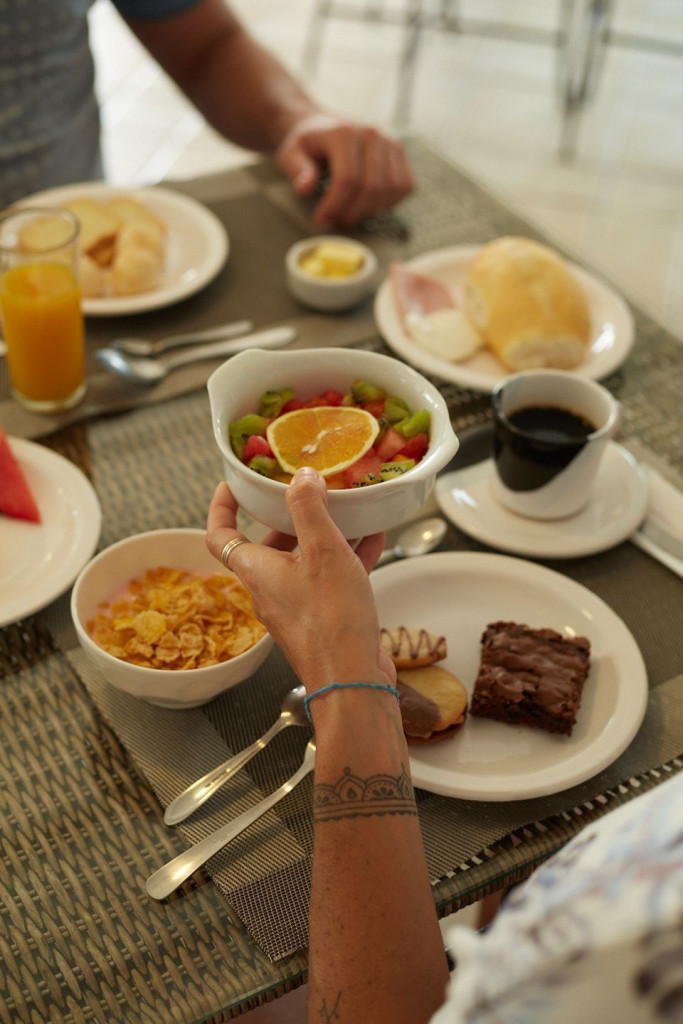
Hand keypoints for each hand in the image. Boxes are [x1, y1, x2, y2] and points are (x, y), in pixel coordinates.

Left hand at [206, 469, 395, 691]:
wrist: (352, 682)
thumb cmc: (332, 620)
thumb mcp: (322, 551)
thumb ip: (309, 508)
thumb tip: (300, 477)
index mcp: (257, 570)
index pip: (220, 534)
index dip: (222, 507)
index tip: (233, 485)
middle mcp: (270, 589)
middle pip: (267, 544)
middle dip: (286, 515)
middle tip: (304, 491)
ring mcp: (296, 606)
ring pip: (302, 560)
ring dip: (322, 534)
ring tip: (347, 508)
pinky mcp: (322, 619)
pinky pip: (328, 579)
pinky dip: (345, 557)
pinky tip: (372, 538)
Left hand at [275, 114, 413, 227]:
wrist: (323, 126)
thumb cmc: (307, 144)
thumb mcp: (291, 154)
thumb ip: (297, 170)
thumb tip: (305, 188)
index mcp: (344, 132)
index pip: (347, 179)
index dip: (335, 206)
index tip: (321, 220)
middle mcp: (372, 133)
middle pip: (371, 187)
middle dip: (352, 212)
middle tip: (335, 222)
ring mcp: (390, 141)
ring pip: (391, 189)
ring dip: (370, 211)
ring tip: (349, 215)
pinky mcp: (400, 152)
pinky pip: (405, 186)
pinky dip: (390, 203)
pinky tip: (368, 206)